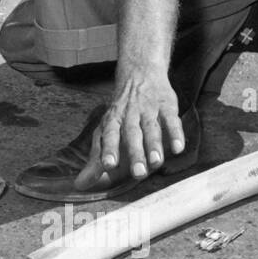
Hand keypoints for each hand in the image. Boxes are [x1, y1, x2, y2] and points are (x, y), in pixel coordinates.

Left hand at [75, 67, 184, 189]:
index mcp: (112, 120)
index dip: (109, 150)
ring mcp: (148, 109)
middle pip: (131, 135)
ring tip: (156, 163)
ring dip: (154, 145)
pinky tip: (178, 148)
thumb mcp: (105, 131)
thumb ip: (95, 159)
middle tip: (138, 174)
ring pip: (151, 128)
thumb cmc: (121, 111)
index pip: (109, 135)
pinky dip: (176, 133)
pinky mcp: (167, 106)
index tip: (108, 165)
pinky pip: (172, 120)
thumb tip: (80, 185)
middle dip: (134, 154)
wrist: (140, 73)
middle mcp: (129, 114)